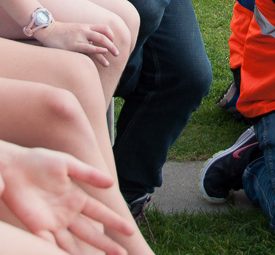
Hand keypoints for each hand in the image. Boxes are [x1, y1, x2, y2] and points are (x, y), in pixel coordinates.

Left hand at [0, 145, 132, 254]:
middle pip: (89, 232)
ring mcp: (51, 221)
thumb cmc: (39, 161)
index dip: (115, 222)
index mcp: (77, 198)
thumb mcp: (68, 164)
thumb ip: (88, 174)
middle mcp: (67, 213)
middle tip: (121, 254)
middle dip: (105, 243)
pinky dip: (55, 250)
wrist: (12, 165)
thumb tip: (111, 184)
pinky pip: (46, 241)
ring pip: (70, 242)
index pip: (100, 213)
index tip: (130, 231)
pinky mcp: (35, 225)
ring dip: (83, 253)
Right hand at [33, 21, 118, 67]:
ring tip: (109, 63)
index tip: (112, 42)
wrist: (46, 29)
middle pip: (104, 36)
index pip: (104, 28)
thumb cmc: (60, 31)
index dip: (111, 35)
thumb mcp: (75, 29)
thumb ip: (84, 34)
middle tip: (117, 54)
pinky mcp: (72, 45)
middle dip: (112, 46)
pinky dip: (97, 50)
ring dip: (107, 51)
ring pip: (99, 42)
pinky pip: (88, 47)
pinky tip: (102, 53)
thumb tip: (92, 43)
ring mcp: (79, 37)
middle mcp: (84, 30)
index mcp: (85, 26)